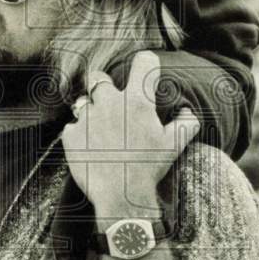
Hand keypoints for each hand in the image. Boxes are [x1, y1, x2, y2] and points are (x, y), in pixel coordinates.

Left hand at [62, 51, 199, 221]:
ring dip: (90, 113)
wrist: (121, 197)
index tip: (144, 71)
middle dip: (103, 87)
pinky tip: (90, 150)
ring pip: (82, 104)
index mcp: (137, 101)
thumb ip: (185, 123)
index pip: (143, 62)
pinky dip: (79, 136)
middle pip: (98, 77)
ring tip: (100, 133)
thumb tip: (188, 112)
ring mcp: (87, 118)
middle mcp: (109, 103)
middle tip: (111, 105)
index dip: (145, 63)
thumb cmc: (150, 169)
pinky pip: (72, 128)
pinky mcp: (70, 135)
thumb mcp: (174, 145)